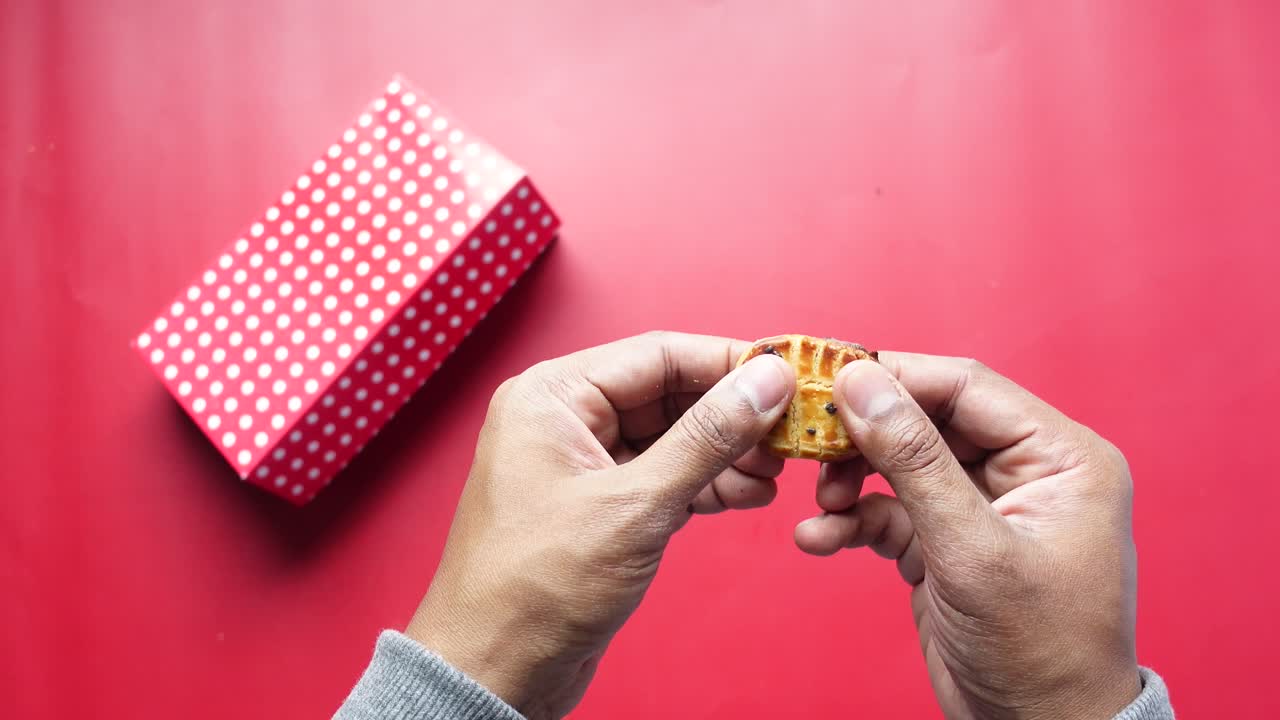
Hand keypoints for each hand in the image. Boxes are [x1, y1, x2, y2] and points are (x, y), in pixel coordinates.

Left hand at [404, 332, 794, 718]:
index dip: (729, 362)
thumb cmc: (536, 588)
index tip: (790, 373)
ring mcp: (582, 465)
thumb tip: (765, 380)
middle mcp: (563, 420)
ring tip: (775, 473)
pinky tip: (748, 495)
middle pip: (669, 394)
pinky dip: (706, 484)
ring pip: (672, 438)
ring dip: (726, 453)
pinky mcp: (600, 507)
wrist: (494, 671)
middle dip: (733, 414)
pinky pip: (664, 477)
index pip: (657, 354)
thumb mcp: (635, 505)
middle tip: (792, 432)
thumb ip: (707, 437)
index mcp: (551, 397)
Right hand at [795, 354, 1140, 719]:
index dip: (895, 376)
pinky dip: (852, 522)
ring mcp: (983, 507)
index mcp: (1061, 456)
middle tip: (809, 439)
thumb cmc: (1039, 649)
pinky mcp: (948, 542)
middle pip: (926, 420)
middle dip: (864, 435)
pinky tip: (819, 539)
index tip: (827, 376)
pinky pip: (890, 511)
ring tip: (822, 503)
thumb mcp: (971, 549)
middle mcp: (1025, 471)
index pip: (966, 387)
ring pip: (900, 464)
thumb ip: (913, 460)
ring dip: (851, 480)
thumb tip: (860, 382)